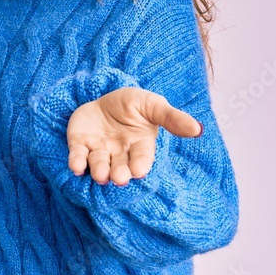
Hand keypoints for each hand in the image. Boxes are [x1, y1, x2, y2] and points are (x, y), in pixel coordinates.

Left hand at [66, 87, 201, 186]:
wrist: (104, 97)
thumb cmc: (133, 104)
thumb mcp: (153, 105)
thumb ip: (172, 118)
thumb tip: (199, 129)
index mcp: (140, 145)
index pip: (142, 158)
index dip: (140, 165)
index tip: (139, 171)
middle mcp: (119, 153)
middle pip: (120, 166)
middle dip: (119, 173)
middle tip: (118, 178)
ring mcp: (99, 150)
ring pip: (98, 164)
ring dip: (98, 171)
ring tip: (101, 175)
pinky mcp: (80, 145)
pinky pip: (78, 156)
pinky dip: (76, 162)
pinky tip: (76, 167)